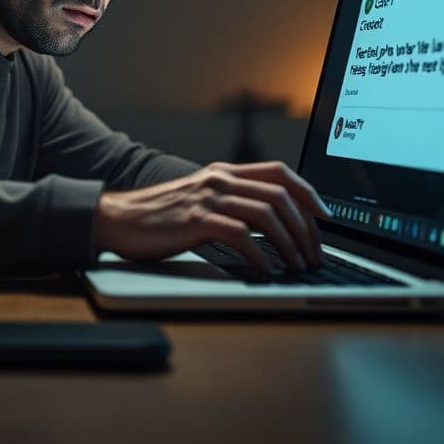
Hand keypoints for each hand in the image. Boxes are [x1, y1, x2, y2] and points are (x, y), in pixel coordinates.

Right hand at [94, 161, 331, 271]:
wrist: (117, 218)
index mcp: (223, 173)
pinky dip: (261, 255)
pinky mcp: (196, 220)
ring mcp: (208, 198)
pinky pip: (242, 235)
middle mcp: (220, 180)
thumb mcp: (199, 199)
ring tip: (297, 267)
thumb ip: (229, 202)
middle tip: (316, 254)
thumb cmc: (158, 217)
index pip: (279, 172)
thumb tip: (271, 224)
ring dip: (290, 244)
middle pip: (281, 195)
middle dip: (306, 227)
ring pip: (267, 214)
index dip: (308, 192)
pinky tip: (267, 271)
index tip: (326, 217)